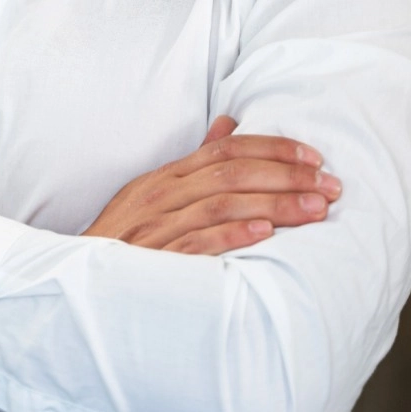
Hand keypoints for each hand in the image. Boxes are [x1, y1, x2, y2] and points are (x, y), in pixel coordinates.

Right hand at [83, 116, 340, 254]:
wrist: (80, 288)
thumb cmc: (124, 242)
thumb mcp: (153, 195)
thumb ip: (195, 162)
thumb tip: (229, 123)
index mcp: (164, 177)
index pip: (225, 150)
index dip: (273, 148)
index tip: (314, 156)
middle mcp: (161, 197)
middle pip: (232, 174)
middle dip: (287, 175)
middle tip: (330, 184)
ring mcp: (157, 229)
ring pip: (223, 205)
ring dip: (275, 204)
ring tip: (316, 209)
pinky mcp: (155, 264)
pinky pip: (198, 244)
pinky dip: (233, 236)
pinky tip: (266, 233)